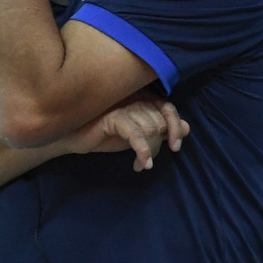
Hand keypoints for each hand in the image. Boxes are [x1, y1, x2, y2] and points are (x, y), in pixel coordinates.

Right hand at [67, 95, 189, 171]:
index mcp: (143, 97)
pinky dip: (143, 151)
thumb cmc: (107, 133)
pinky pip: (136, 134)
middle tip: (145, 158)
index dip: (175, 127)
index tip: (175, 147)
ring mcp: (124, 105)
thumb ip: (161, 129)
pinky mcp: (113, 116)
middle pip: (160, 122)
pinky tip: (142, 165)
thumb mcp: (138, 133)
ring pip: (151, 129)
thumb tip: (187, 127)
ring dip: (149, 152)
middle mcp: (135, 97)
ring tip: (140, 162)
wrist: (75, 138)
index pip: (168, 108)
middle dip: (157, 145)